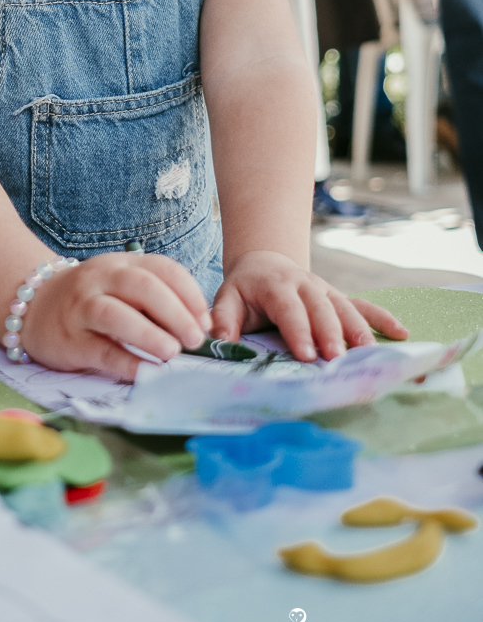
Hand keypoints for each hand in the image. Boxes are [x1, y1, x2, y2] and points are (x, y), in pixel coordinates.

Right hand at [20, 252, 209, 380]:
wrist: (33, 306)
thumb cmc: (91, 299)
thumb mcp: (120, 286)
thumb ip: (154, 299)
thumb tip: (199, 326)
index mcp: (121, 264)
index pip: (163, 269)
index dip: (190, 294)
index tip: (206, 321)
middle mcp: (101, 280)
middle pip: (143, 288)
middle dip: (175, 313)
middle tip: (196, 339)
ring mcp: (82, 308)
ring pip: (117, 315)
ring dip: (149, 334)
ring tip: (172, 352)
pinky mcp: (70, 339)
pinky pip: (101, 350)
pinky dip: (126, 362)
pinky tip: (146, 372)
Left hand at [209, 250, 407, 362]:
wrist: (263, 263)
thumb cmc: (244, 289)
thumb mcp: (227, 297)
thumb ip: (223, 319)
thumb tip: (218, 342)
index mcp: (276, 285)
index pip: (289, 309)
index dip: (298, 331)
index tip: (305, 354)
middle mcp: (306, 284)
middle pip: (321, 308)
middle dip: (330, 333)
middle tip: (337, 358)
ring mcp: (326, 289)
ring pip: (346, 307)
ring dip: (358, 329)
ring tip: (369, 352)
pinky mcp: (338, 297)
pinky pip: (364, 305)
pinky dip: (383, 317)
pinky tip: (401, 333)